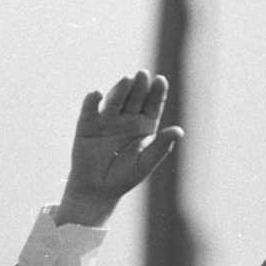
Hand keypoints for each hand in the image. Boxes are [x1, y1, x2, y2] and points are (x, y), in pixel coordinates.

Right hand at [52, 71, 182, 227]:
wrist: (98, 191)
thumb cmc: (124, 176)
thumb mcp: (145, 163)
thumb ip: (161, 147)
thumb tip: (179, 131)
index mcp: (144, 124)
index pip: (153, 103)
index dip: (157, 91)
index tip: (160, 80)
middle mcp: (126, 118)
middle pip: (134, 97)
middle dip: (139, 86)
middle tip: (143, 74)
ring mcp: (107, 120)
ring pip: (114, 101)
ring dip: (119, 90)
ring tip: (126, 80)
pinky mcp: (87, 125)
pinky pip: (89, 111)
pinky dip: (91, 102)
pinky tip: (95, 94)